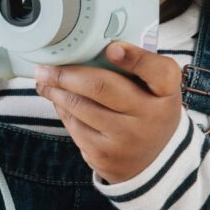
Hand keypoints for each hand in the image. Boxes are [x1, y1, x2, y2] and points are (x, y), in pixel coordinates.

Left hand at [35, 42, 183, 183]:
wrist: (154, 161)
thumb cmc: (148, 112)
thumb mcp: (156, 90)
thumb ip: (135, 67)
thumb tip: (89, 47)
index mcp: (166, 94)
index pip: (159, 72)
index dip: (134, 57)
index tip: (111, 48)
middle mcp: (148, 118)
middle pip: (101, 87)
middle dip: (66, 74)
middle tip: (46, 67)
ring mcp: (124, 139)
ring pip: (80, 107)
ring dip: (55, 92)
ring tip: (44, 81)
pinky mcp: (103, 155)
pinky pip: (74, 126)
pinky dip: (63, 110)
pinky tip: (58, 101)